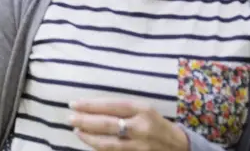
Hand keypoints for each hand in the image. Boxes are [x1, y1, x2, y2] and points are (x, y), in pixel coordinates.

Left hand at [69, 99, 189, 150]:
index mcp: (142, 109)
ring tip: (77, 131)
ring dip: (89, 138)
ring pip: (109, 144)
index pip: (111, 106)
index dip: (90, 105)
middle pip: (107, 124)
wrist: (179, 146)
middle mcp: (141, 128)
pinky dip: (100, 149)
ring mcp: (140, 146)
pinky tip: (90, 143)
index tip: (74, 104)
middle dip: (85, 121)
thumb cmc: (155, 123)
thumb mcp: (142, 109)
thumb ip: (121, 108)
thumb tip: (90, 107)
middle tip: (70, 117)